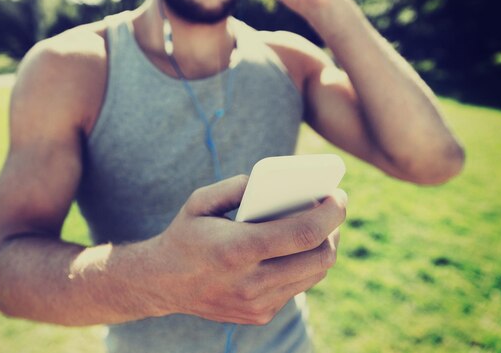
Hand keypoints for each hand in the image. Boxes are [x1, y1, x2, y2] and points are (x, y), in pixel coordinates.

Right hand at [151, 175, 346, 324]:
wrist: (161, 283)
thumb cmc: (184, 235)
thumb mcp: (199, 201)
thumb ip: (235, 186)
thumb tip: (273, 185)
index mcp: (237, 250)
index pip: (302, 234)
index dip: (330, 214)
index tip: (339, 195)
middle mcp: (251, 283)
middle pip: (318, 259)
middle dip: (335, 230)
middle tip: (334, 207)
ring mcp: (257, 305)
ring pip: (313, 275)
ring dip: (324, 248)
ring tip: (322, 225)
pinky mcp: (260, 315)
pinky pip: (297, 287)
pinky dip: (304, 265)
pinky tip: (298, 247)